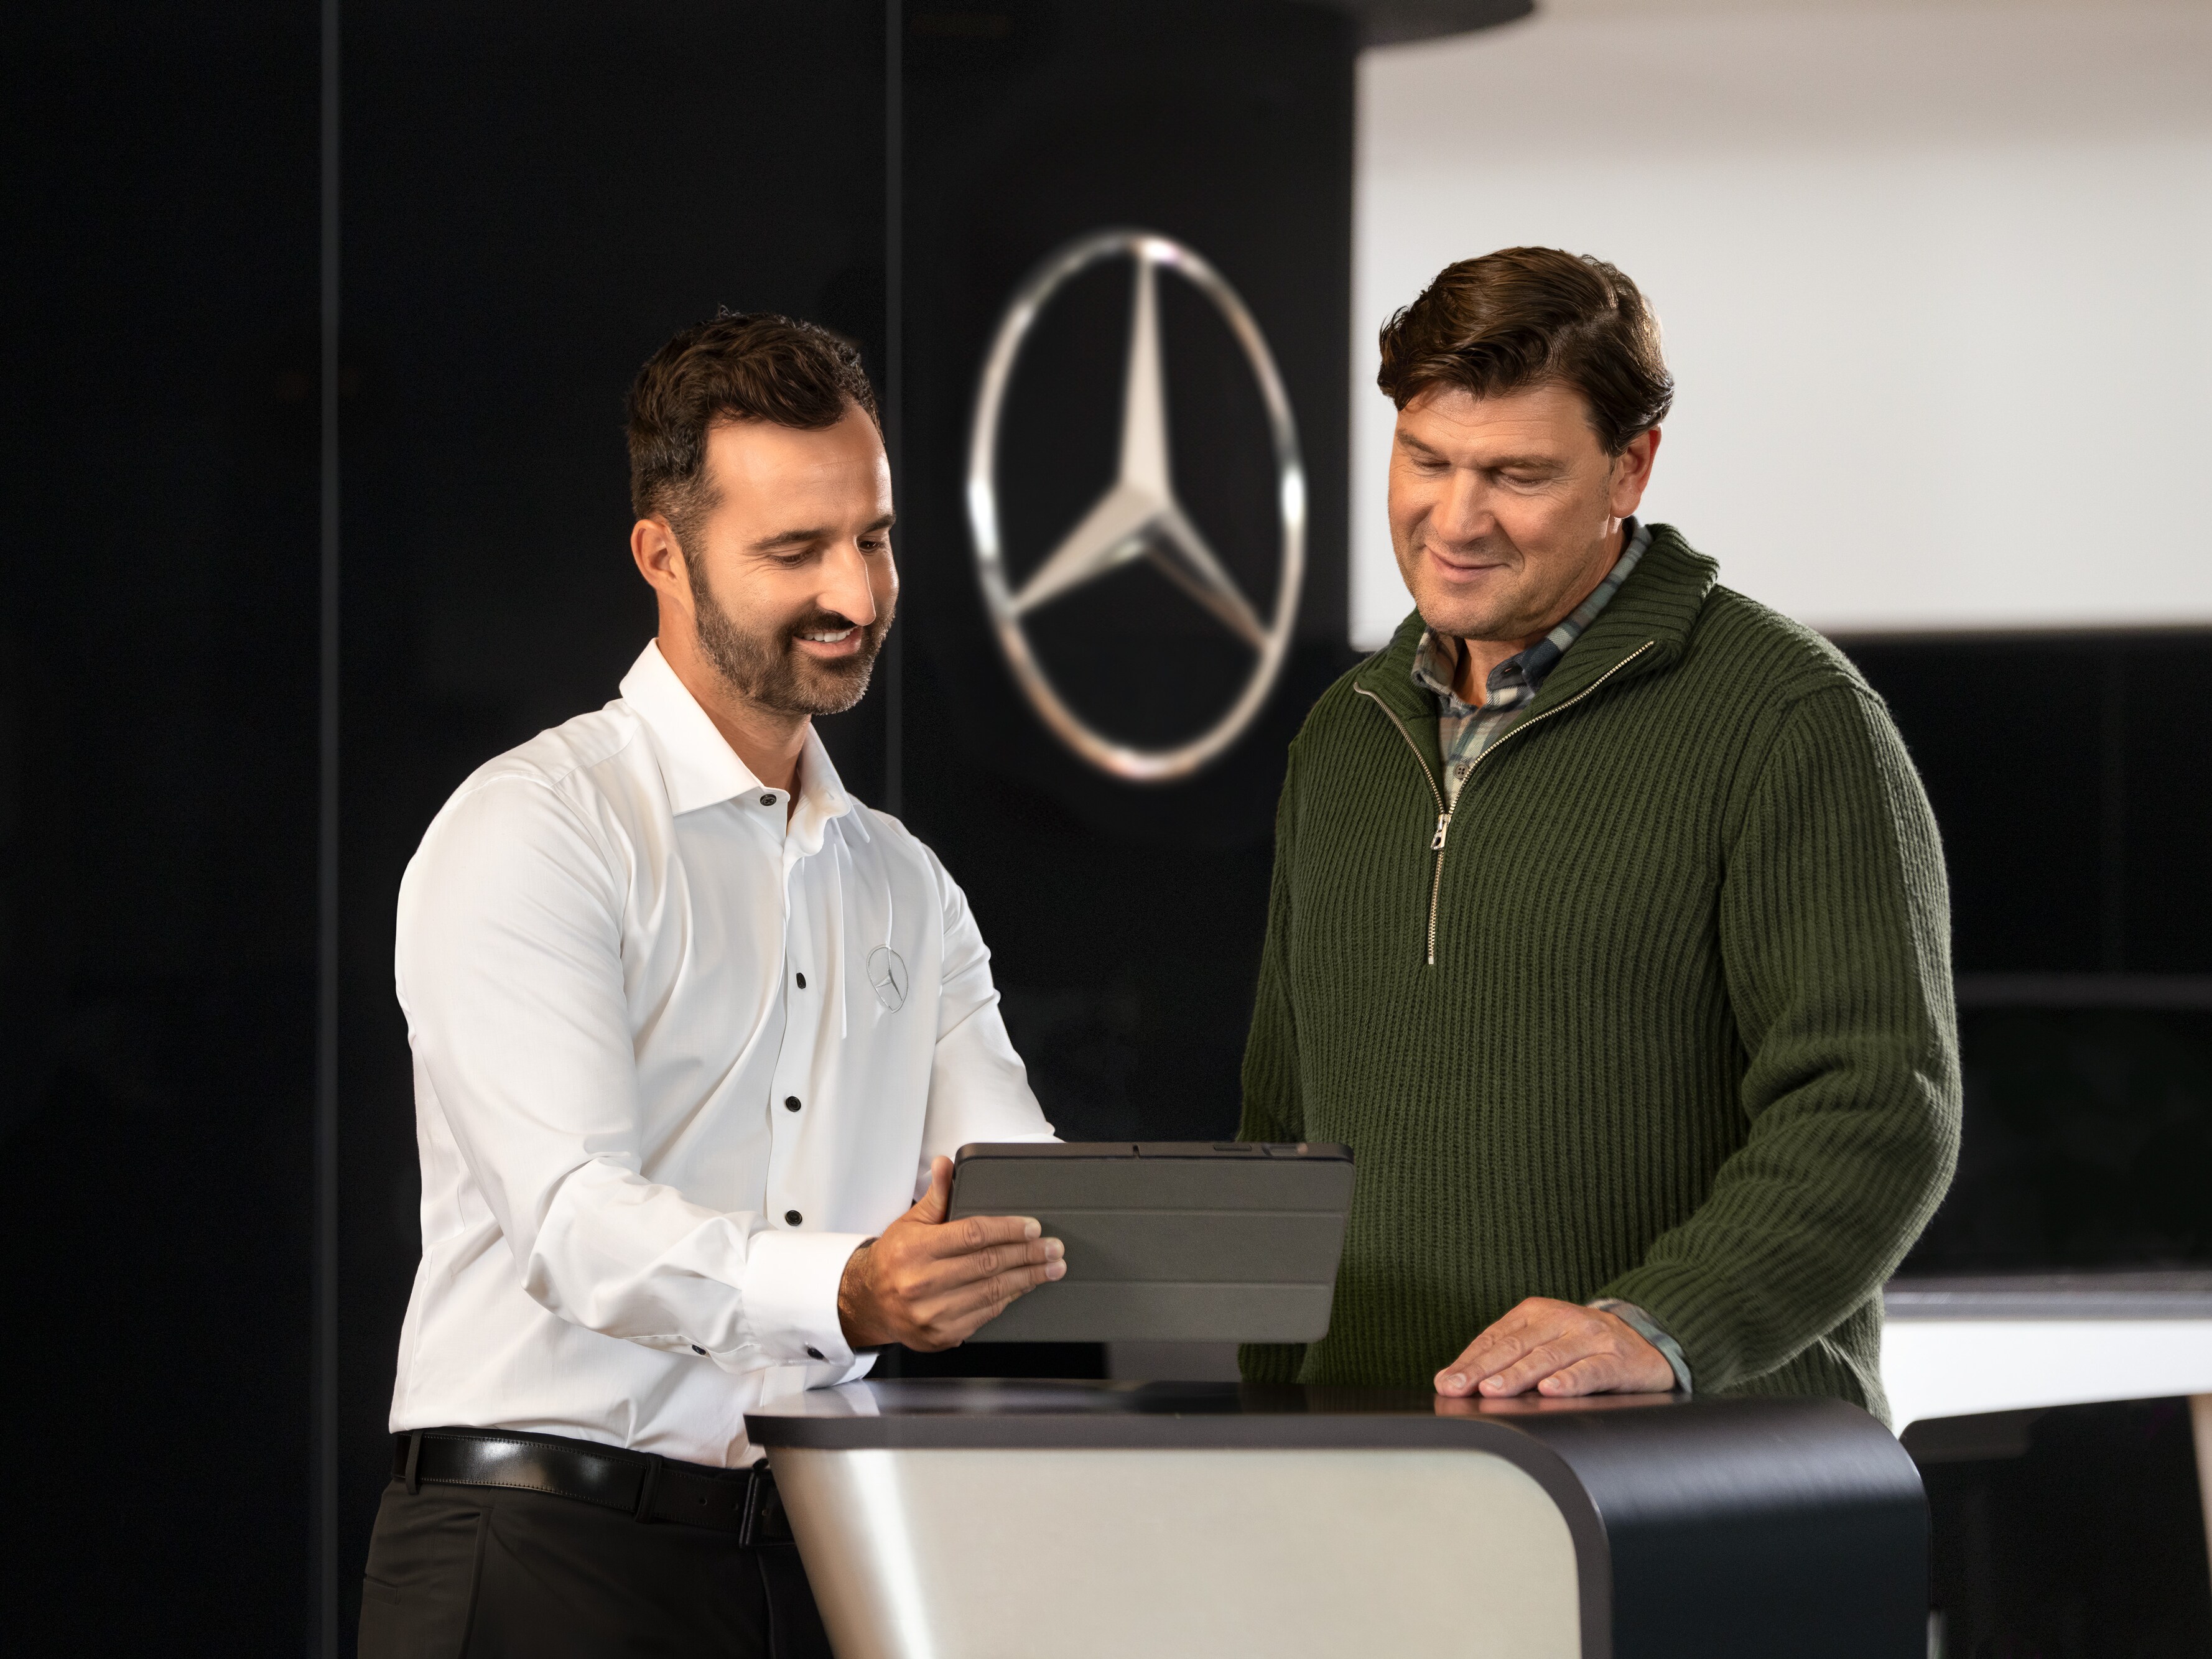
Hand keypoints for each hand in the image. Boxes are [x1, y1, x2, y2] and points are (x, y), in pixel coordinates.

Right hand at [837, 1156, 1065, 1350]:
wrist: (868, 1303)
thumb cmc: (893, 1260)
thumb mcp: (910, 1223)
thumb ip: (935, 1196)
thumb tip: (945, 1165)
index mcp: (916, 1250)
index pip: (972, 1234)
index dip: (1007, 1230)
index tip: (1032, 1228)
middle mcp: (922, 1283)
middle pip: (988, 1264)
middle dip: (1028, 1255)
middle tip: (1054, 1248)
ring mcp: (932, 1313)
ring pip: (992, 1292)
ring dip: (1028, 1279)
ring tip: (1051, 1268)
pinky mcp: (941, 1334)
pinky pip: (985, 1314)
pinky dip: (1009, 1299)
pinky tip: (1024, 1287)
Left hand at [1433, 1297, 1673, 1398]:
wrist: (1648, 1340)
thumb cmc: (1585, 1345)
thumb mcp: (1546, 1340)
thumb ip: (1510, 1356)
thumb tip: (1460, 1381)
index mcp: (1536, 1312)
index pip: (1495, 1337)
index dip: (1469, 1360)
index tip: (1446, 1382)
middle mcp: (1561, 1319)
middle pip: (1515, 1346)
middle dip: (1482, 1370)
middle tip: (1457, 1388)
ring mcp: (1590, 1338)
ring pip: (1548, 1357)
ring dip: (1517, 1375)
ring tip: (1492, 1390)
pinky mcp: (1617, 1359)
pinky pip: (1590, 1371)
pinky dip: (1569, 1381)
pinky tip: (1550, 1391)